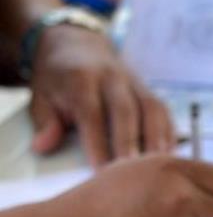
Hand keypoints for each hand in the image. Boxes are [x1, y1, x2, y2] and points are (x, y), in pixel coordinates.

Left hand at [30, 25, 175, 164]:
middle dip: (130, 143)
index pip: (91, 113)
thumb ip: (44, 122)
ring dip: (156, 139)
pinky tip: (169, 155)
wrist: (77, 44)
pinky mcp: (148, 89)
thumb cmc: (57, 78)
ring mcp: (134, 82)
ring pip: (151, 109)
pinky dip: (168, 133)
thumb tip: (43, 146)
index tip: (100, 171)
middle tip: (132, 173)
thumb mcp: (39, 95)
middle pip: (126, 111)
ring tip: (158, 166)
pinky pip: (163, 110)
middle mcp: (111, 77)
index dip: (97, 142)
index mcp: (80, 79)